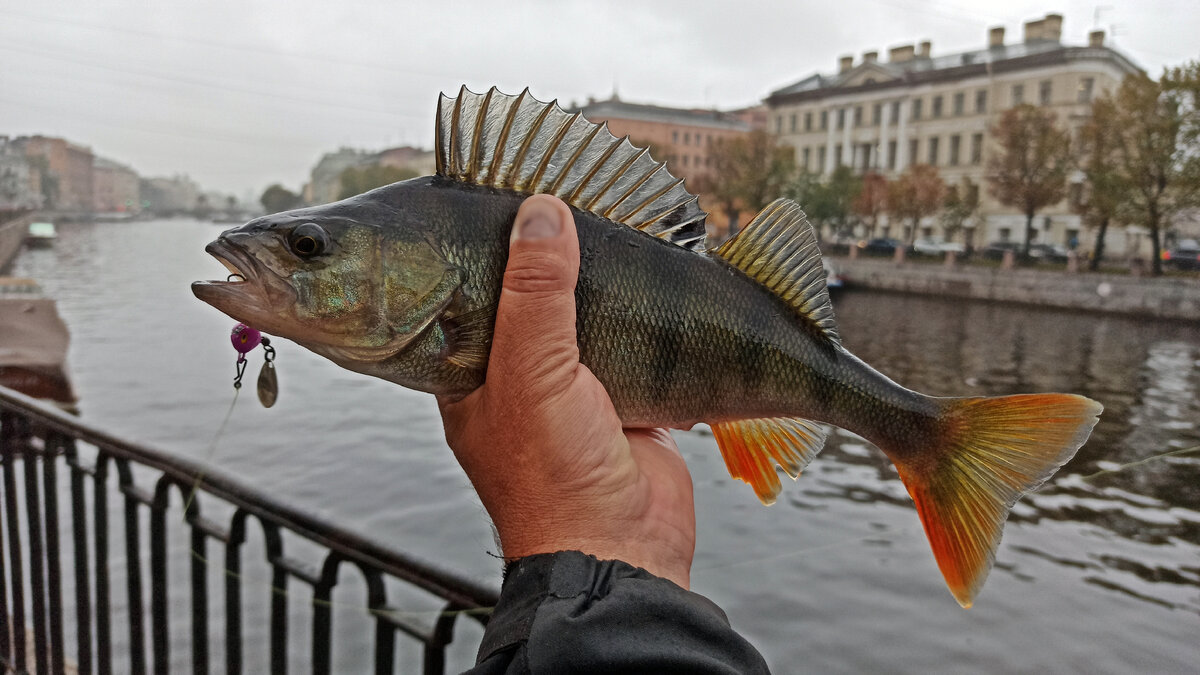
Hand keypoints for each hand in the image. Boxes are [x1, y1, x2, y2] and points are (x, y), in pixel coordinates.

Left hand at [437, 194, 696, 587]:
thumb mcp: (533, 373)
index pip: (459, 290)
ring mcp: (572, 391)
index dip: (475, 246)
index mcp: (468, 370)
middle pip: (527, 296)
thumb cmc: (552, 477)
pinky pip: (632, 347)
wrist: (621, 553)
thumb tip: (544, 211)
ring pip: (583, 318)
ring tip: (613, 225)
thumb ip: (537, 292)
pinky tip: (655, 286)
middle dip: (547, 254)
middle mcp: (515, 377)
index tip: (496, 195)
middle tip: (563, 198)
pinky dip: (644, 320)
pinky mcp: (625, 402)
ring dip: (600, 281)